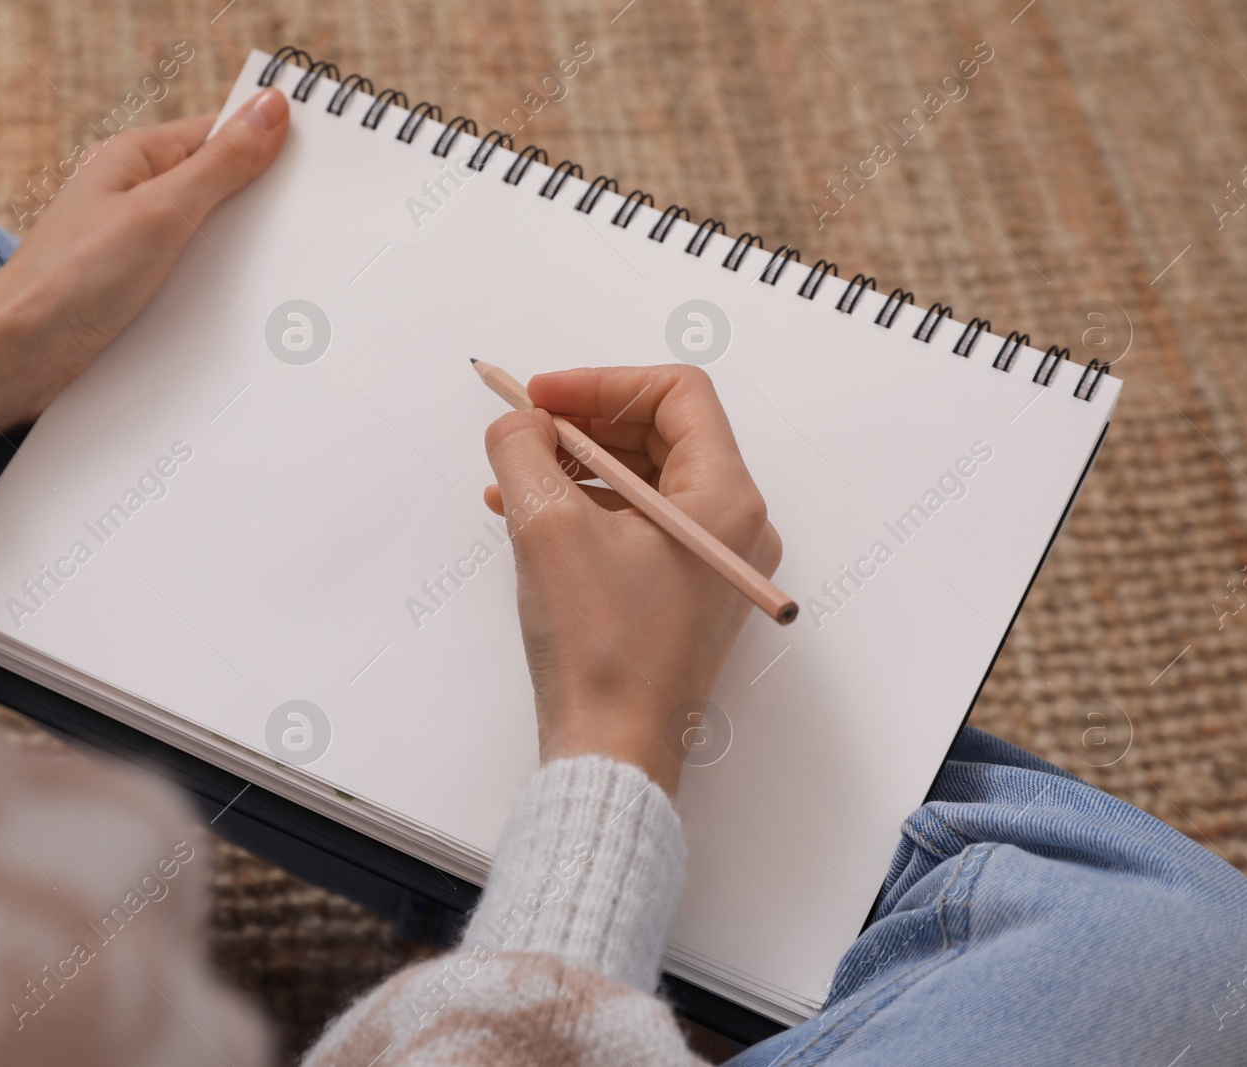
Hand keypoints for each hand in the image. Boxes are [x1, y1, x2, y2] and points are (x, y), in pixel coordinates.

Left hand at [0, 87, 289, 485]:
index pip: (217, 134)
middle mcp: (131, 197)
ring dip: (237, 255)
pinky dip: (214, 289)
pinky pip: (188, 278)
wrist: (13, 359)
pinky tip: (238, 307)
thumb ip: (220, 165)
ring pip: (206, 237)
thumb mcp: (160, 214)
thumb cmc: (69, 281)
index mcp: (134, 160)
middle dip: (257, 206)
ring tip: (276, 270)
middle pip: (216, 186)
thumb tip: (270, 109)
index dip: (265, 145)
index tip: (313, 164)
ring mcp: (131, 245)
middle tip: (305, 224)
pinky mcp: (131, 290)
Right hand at [482, 366, 781, 795]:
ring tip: (512, 478)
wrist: (613, 752)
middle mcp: (734, 527)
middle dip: (584, 423)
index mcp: (726, 499)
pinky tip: (528, 519)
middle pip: (662, 434)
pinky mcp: (682, 595)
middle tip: (525, 428)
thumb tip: (518, 422)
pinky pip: (637, 526)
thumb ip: (525, 449)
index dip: (603, 383)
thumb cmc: (600, 651)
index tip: (544, 398)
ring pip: (644, 481)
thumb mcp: (547, 527)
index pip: (677, 395)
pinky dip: (585, 510)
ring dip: (576, 467)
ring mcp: (711, 564)